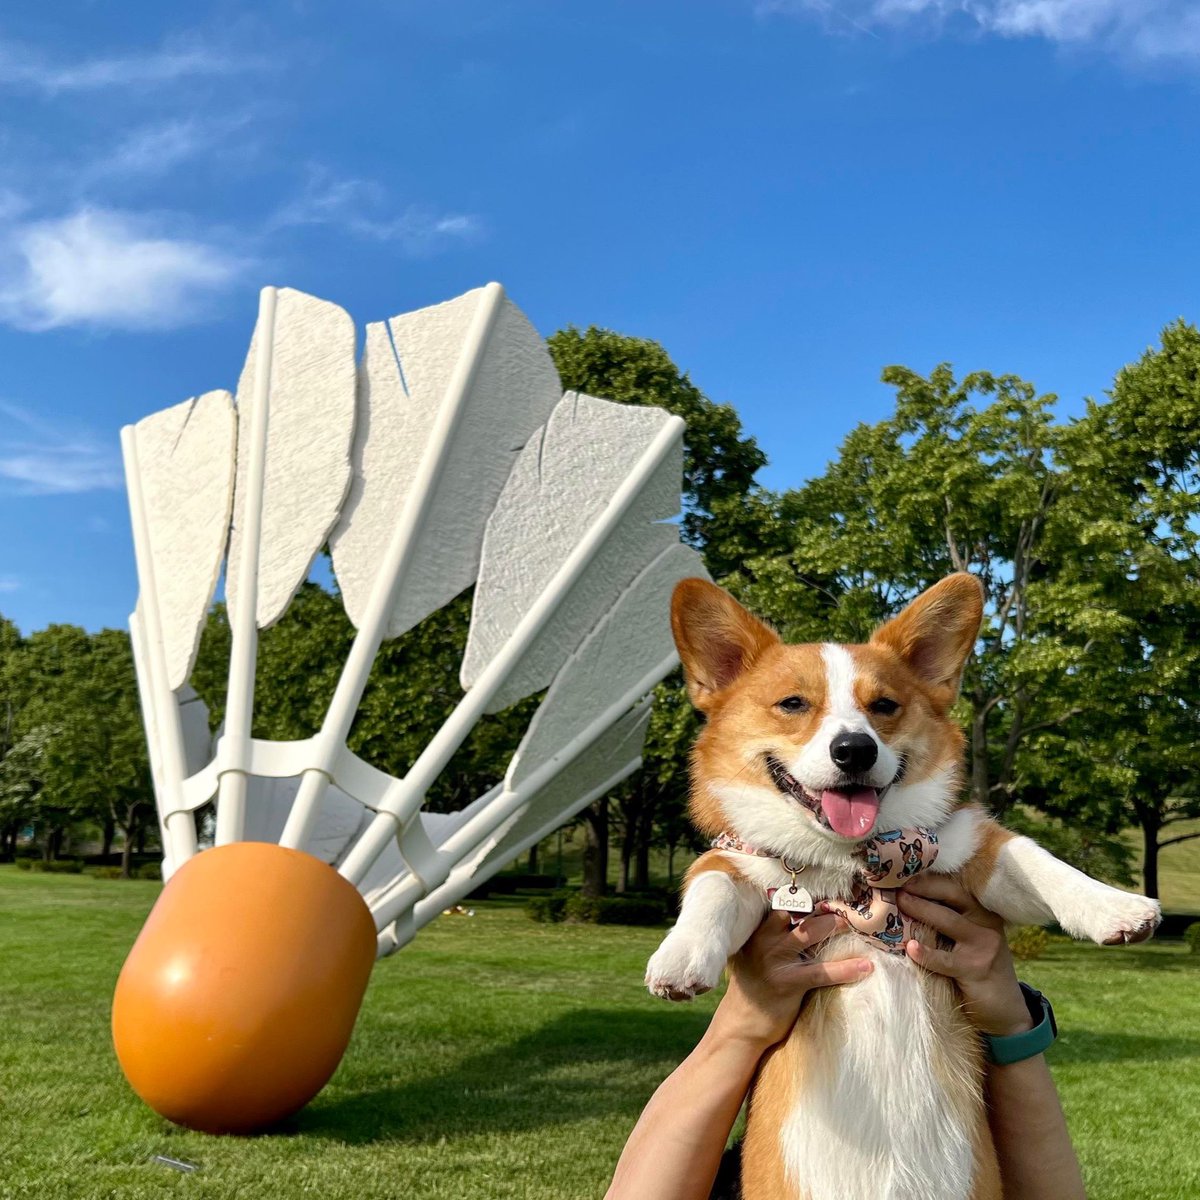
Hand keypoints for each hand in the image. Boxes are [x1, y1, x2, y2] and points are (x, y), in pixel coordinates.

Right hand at [709, 910, 872, 1050]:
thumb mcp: (756, 957)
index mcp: (756, 932)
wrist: (741, 1025)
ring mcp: (775, 961)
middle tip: (844, 908)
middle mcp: (764, 941)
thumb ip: (773, 939)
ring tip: (854, 927)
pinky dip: (847, 968)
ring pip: (810, 933)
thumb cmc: (753, 988)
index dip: (803, 898)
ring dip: (834, 926)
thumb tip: (806, 923)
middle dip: (821, 908)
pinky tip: (866, 967)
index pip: (781, 905)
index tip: (824, 895)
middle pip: (797, 912)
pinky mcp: (789, 984)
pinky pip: (822, 972)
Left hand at [897, 875, 1032, 1036]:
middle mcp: (985, 922)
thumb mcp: (965, 939)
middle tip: (896, 884)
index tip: (900, 872)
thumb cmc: (974, 968)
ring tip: (899, 902)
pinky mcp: (976, 969)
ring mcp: (983, 945)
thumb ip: (944, 921)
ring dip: (921, 910)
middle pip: (952, 896)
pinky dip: (927, 954)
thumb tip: (902, 900)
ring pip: (949, 921)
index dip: (927, 878)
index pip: (953, 887)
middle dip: (922, 887)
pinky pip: (946, 960)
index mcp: (981, 911)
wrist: (1005, 1010)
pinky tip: (912, 948)